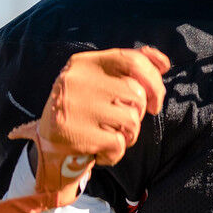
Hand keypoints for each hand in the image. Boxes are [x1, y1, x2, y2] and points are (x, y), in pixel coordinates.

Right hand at [0, 46, 170, 212]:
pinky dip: (115, 152)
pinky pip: (118, 144)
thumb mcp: (101, 80)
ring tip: (108, 135)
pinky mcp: (74, 133)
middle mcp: (76, 80)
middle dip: (137, 113)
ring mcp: (75, 106)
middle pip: (136, 95)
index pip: (133, 61)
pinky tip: (100, 150)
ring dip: (128, 135)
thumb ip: (131, 65)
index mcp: (84, 63)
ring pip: (131, 120)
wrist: (48, 142)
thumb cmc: (85, 107)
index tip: (155, 101)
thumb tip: (164, 63)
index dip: (154, 80)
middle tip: (118, 122)